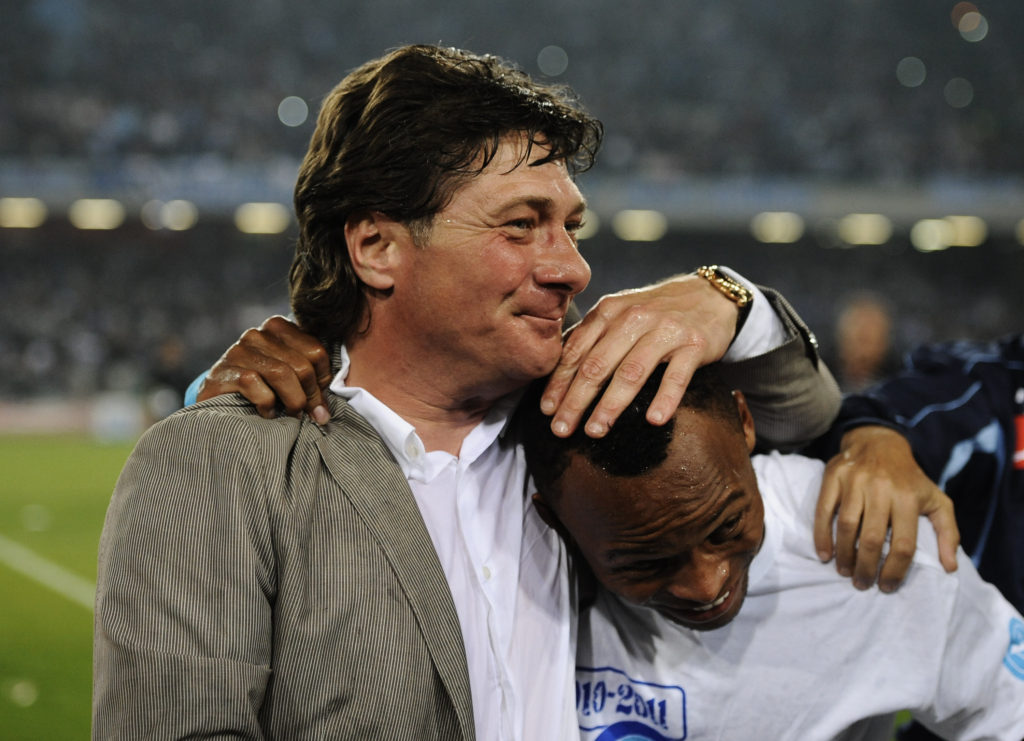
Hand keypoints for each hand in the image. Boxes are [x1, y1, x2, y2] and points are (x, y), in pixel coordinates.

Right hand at [196, 316, 332, 424]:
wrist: (216, 400)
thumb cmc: (259, 388)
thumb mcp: (286, 376)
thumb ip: (308, 379)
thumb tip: (324, 412)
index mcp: (278, 328)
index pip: (316, 351)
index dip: (323, 380)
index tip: (319, 400)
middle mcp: (257, 334)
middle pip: (302, 365)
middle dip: (310, 396)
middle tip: (310, 415)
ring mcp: (238, 351)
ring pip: (282, 374)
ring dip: (293, 401)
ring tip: (292, 416)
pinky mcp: (222, 372)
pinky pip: (255, 385)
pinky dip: (266, 404)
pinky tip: (267, 414)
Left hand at [541, 272, 739, 436]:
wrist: (710, 296)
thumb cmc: (656, 312)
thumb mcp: (619, 313)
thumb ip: (591, 336)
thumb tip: (556, 372)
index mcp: (608, 311)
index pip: (576, 351)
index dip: (558, 382)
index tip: (546, 411)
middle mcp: (633, 318)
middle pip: (597, 365)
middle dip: (575, 401)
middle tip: (561, 430)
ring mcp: (665, 331)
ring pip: (631, 372)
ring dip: (610, 405)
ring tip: (595, 431)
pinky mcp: (694, 344)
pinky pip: (677, 376)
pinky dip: (665, 398)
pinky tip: (653, 420)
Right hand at [814, 425, 959, 591]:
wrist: (880, 442)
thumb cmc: (909, 479)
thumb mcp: (937, 500)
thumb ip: (948, 533)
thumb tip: (949, 567)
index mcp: (908, 497)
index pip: (903, 543)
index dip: (895, 570)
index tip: (887, 586)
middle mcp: (881, 488)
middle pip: (871, 538)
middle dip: (866, 568)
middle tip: (862, 584)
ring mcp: (854, 481)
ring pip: (847, 526)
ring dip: (844, 555)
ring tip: (845, 572)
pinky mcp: (833, 476)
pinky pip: (823, 510)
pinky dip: (821, 535)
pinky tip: (824, 554)